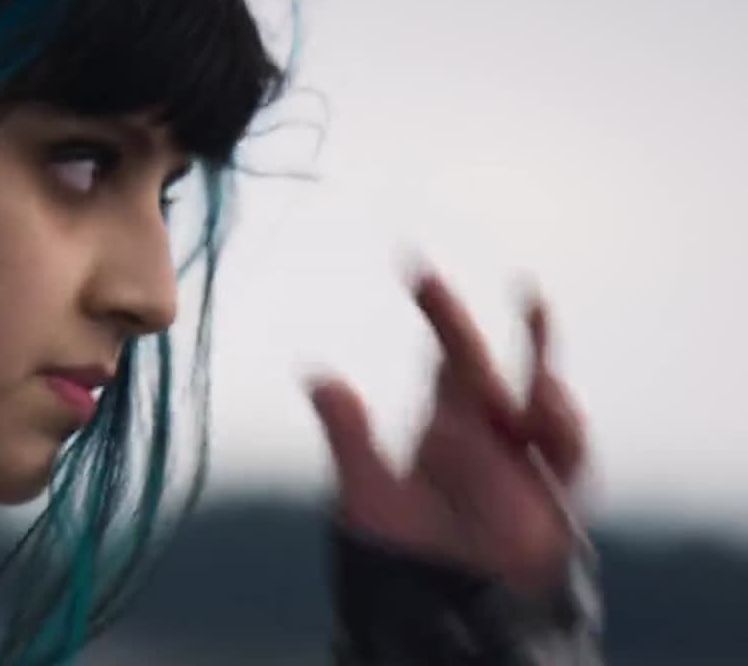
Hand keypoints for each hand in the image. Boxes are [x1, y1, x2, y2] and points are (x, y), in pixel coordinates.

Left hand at [313, 271, 587, 594]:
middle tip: (524, 287)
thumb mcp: (367, 493)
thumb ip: (349, 436)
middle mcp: (488, 438)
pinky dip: (565, 432)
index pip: (447, 359)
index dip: (442, 314)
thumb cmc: (400, 559)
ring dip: (548, 376)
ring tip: (540, 350)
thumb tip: (317, 376)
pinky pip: (569, 460)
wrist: (440, 618)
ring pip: (545, 407)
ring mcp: (522, 466)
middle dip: (517, 333)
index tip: (422, 269)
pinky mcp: (552, 501)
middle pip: (502, 372)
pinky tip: (547, 405)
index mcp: (445, 427)